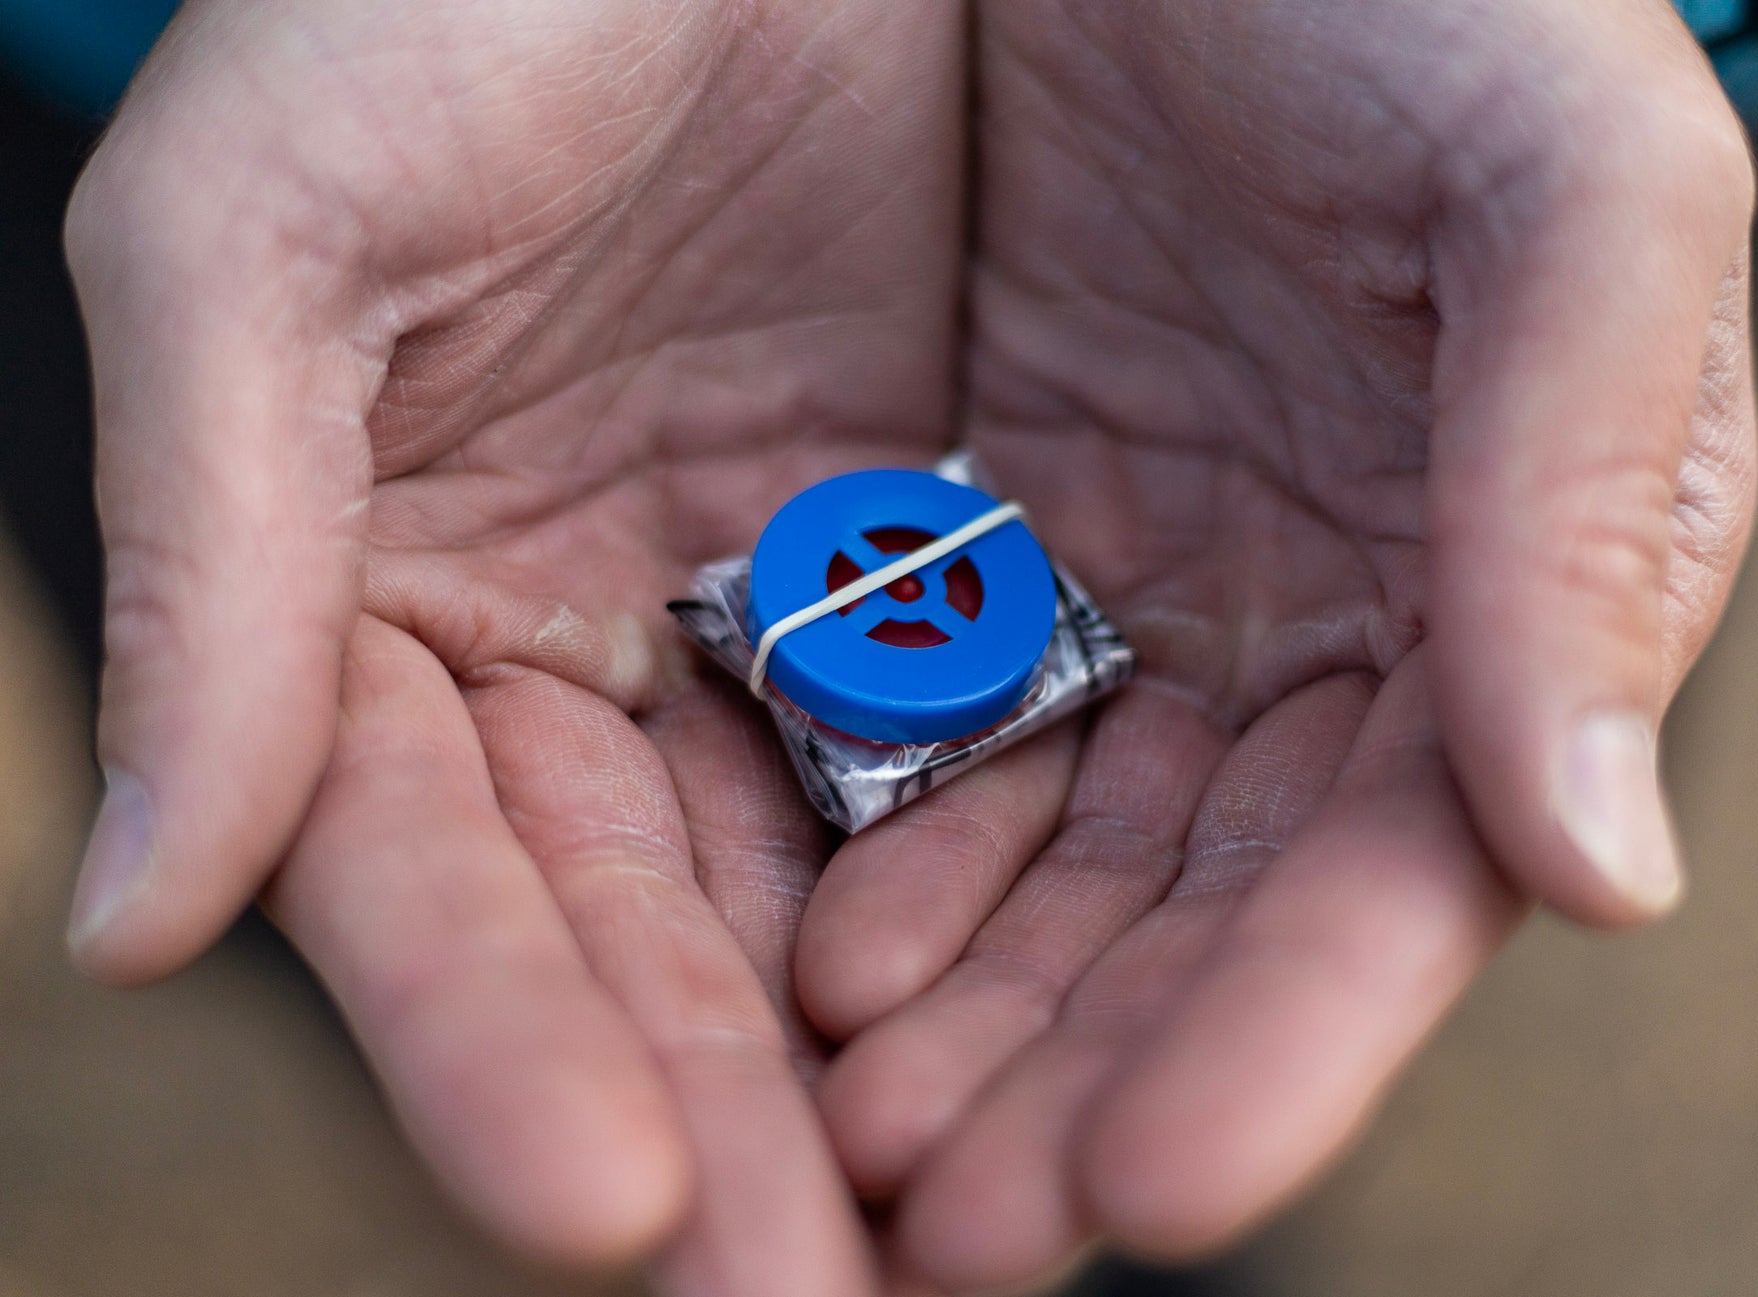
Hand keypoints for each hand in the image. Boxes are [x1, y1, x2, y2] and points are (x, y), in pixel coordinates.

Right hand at [63, 0, 967, 1289]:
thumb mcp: (260, 239)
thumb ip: (209, 572)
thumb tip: (127, 930)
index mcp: (385, 593)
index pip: (429, 873)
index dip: (493, 1039)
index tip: (601, 1207)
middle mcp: (586, 639)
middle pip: (647, 931)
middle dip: (722, 1123)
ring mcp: (775, 605)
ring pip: (835, 877)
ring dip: (898, 1063)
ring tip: (977, 1237)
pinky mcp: (953, 543)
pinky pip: (999, 744)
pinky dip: (1029, 884)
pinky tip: (1083, 1024)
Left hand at [794, 0, 1755, 1288]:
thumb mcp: (1570, 187)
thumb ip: (1590, 500)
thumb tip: (1605, 873)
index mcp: (1484, 584)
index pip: (1396, 869)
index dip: (1289, 1036)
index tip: (1159, 1187)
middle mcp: (1298, 627)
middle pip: (1193, 914)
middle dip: (1081, 1085)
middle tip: (948, 1239)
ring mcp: (1119, 588)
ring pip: (1035, 860)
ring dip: (951, 1022)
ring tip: (841, 1154)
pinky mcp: (958, 526)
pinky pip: (895, 723)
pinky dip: (852, 850)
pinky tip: (790, 959)